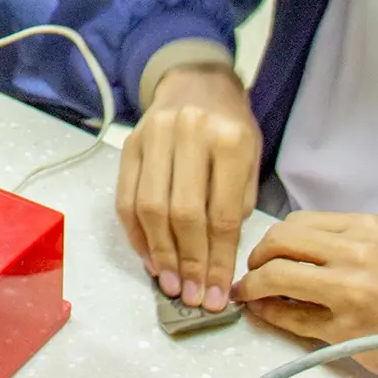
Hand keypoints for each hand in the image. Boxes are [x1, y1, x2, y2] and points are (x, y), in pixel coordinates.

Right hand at [117, 63, 259, 312]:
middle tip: (191, 296)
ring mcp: (153, 136)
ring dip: (159, 253)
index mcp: (230, 140)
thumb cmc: (231, 127)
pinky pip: (126, 198)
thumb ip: (236, 207)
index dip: (218, 260)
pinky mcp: (129, 144)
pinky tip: (150, 256)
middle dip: (188, 262)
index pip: (223, 214)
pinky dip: (136, 234)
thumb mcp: (251, 160)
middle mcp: (189, 134)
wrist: (196, 81)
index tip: (216, 295)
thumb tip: (215, 266)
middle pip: (183, 214)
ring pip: (150, 208)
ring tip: (169, 283)